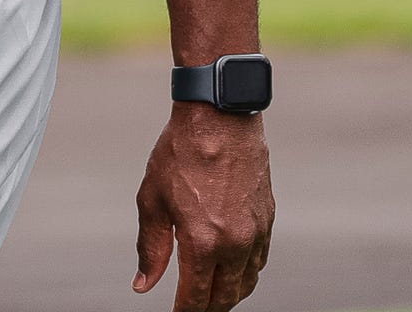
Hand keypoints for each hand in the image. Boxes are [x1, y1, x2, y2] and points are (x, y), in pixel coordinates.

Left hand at [134, 103, 274, 310]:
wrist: (219, 118)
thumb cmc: (179, 154)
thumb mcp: (152, 200)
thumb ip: (150, 248)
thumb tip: (144, 285)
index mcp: (202, 242)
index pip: (196, 297)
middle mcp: (235, 244)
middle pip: (226, 296)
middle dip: (208, 307)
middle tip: (192, 308)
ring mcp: (256, 232)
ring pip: (247, 282)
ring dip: (230, 294)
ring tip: (212, 296)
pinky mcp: (268, 218)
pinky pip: (260, 260)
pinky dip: (247, 273)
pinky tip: (234, 271)